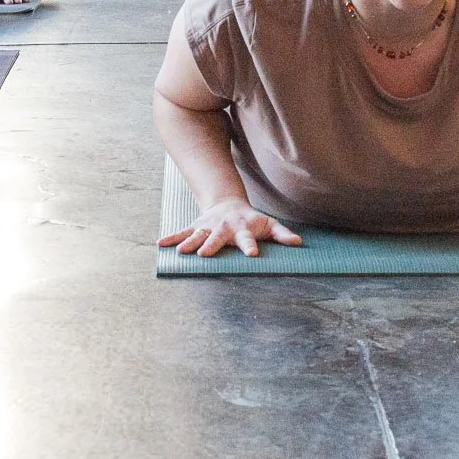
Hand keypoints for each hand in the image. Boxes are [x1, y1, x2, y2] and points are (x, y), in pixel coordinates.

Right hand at [157, 196, 303, 257]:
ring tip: (181, 252)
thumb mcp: (269, 225)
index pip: (247, 239)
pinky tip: (161, 244)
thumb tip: (298, 243)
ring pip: (198, 235)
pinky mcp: (197, 226)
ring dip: (189, 243)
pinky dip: (172, 237)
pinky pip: (183, 232)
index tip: (252, 254)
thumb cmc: (252, 220)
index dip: (250, 246)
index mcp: (243, 229)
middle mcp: (224, 228)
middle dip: (211, 245)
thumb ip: (282, 234)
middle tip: (204, 255)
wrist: (229, 203)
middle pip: (218, 237)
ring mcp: (209, 226)